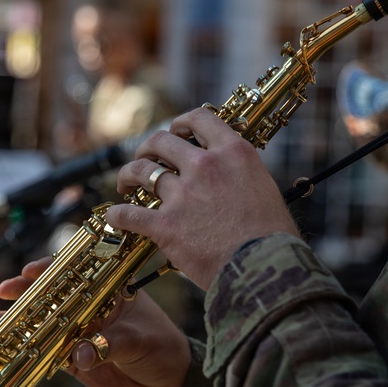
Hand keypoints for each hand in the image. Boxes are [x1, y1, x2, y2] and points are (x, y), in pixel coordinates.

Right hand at [0, 257, 191, 386]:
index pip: (76, 271)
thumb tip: (80, 354)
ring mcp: (77, 331)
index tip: (31, 271)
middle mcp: (89, 306)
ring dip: (13, 323)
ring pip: (40, 323)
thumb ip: (109, 345)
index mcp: (108, 289)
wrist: (167, 386)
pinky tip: (0, 351)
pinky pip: (43, 352)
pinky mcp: (71, 357)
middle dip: (24, 293)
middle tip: (3, 291)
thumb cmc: (163, 350)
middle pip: (50, 294)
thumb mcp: (140, 340)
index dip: (51, 269)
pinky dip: (22, 352)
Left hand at [105, 107, 299, 289]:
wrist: (265, 268)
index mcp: (233, 153)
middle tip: (144, 158)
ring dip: (128, 175)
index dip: (181, 122)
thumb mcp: (265, 189)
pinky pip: (130, 214)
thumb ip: (241, 176)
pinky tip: (114, 217)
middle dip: (147, 147)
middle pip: (162, 141)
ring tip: (125, 184)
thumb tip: (232, 178)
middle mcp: (205, 166)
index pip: (200, 118)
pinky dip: (118, 215)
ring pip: (141, 172)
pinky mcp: (167, 225)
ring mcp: (183, 194)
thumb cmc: (273, 236)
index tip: (176, 132)